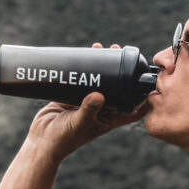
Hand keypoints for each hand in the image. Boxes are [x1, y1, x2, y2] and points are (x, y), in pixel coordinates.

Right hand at [27, 43, 149, 160]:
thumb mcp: (78, 124)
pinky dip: (87, 67)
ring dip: (104, 65)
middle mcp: (101, 110)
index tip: (146, 79)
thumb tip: (99, 95)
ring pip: (101, 81)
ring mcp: (87, 102)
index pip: (132, 109)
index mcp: (109, 120)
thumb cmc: (63, 139)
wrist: (42, 141)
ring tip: (104, 48)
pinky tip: (88, 54)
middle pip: (118, 89)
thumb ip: (88, 110)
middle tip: (118, 52)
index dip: (142, 97)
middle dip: (121, 71)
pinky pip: (84, 79)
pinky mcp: (73, 96)